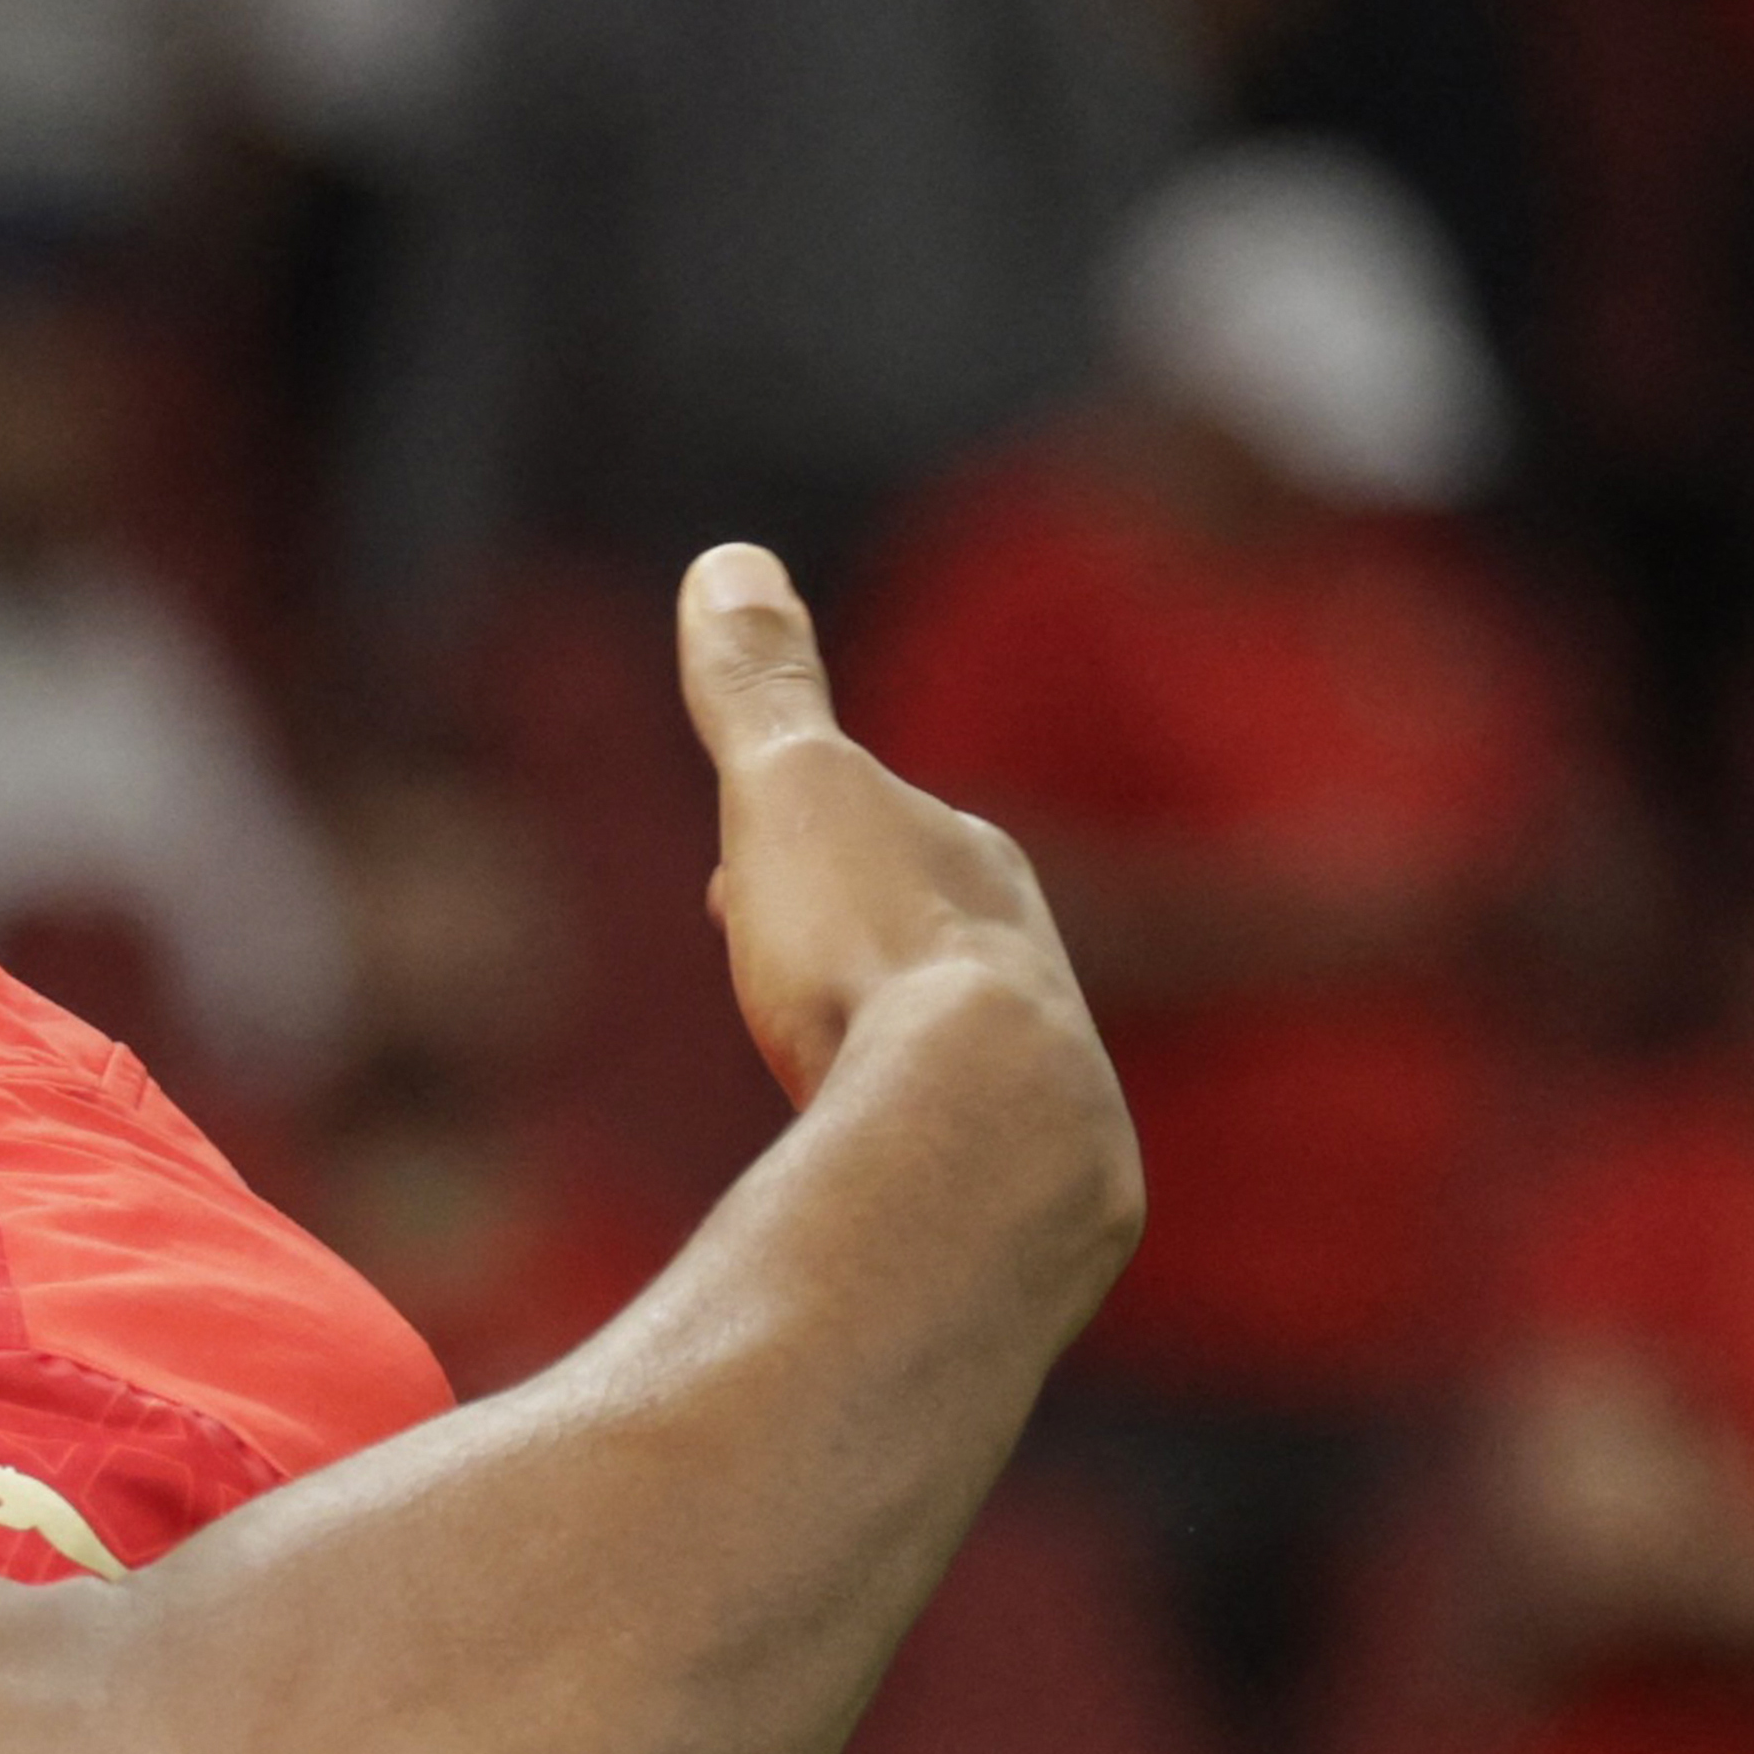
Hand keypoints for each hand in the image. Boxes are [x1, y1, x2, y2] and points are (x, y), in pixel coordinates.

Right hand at [676, 540, 1117, 1145]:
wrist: (976, 1135)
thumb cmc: (871, 953)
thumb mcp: (791, 793)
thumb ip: (762, 689)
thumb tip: (728, 559)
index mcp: (966, 865)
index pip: (878, 832)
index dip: (802, 844)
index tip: (732, 876)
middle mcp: (1018, 962)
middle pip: (912, 938)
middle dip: (841, 942)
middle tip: (772, 966)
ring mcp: (1025, 1079)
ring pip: (931, 1048)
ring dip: (867, 1052)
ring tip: (813, 1082)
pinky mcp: (1009, 1193)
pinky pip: (933, 1151)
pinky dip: (884, 1148)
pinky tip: (856, 1186)